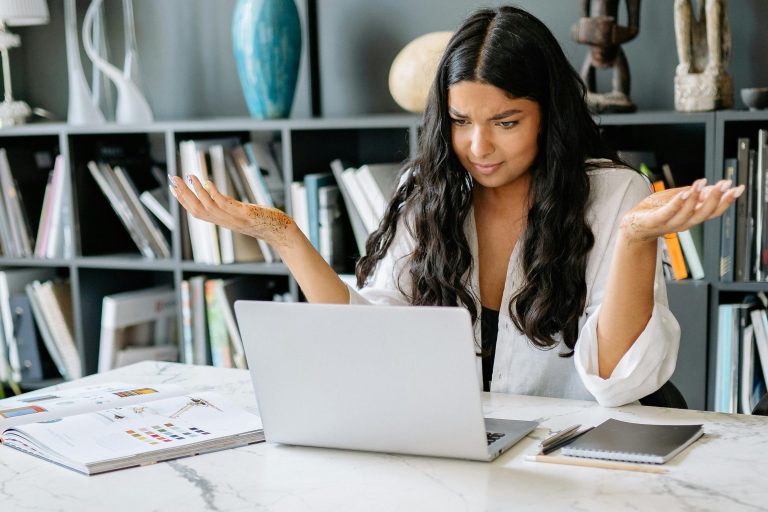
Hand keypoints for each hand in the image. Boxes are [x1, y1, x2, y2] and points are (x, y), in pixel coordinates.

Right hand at [169, 174, 295, 247]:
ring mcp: (235, 219)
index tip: (173, 188)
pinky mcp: (245, 215)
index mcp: (224, 222)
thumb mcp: (242, 213)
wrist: (282, 233)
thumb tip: (214, 193)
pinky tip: (208, 182)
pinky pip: (225, 205)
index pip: (197, 212)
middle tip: (173, 178)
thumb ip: (228, 206)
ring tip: (188, 176)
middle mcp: (226, 222)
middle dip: (183, 194)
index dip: (183, 201)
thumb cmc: (265, 222)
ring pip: (208, 207)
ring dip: (195, 191)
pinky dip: (213, 193)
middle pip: (197, 209)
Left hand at [620, 178, 743, 242]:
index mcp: (690, 217)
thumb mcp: (677, 198)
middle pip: (704, 213)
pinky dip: (677, 203)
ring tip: (703, 184)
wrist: (632, 226)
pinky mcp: (654, 221)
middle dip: (716, 199)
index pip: (713, 211)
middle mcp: (683, 223)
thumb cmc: (654, 211)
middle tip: (725, 185)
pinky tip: (684, 193)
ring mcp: (669, 223)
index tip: (737, 188)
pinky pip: (668, 213)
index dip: (726, 201)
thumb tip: (713, 186)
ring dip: (697, 198)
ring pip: (688, 214)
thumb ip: (694, 194)